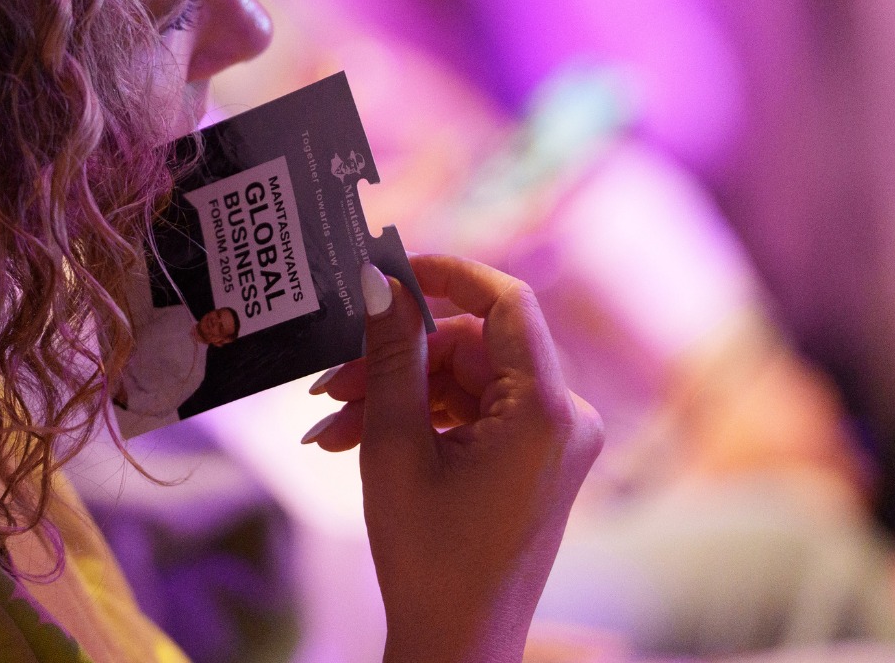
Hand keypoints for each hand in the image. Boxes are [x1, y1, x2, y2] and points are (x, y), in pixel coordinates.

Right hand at [303, 255, 604, 662]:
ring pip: (464, 379)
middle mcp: (564, 418)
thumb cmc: (429, 559)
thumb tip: (379, 283)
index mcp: (544, 411)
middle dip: (397, 357)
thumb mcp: (395, 447)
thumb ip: (392, 356)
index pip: (508, 303)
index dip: (448, 274)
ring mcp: (552, 440)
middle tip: (331, 382)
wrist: (455, 644)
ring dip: (397, 392)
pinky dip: (419, 418)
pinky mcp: (534, 458)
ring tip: (332, 424)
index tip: (390, 269)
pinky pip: (473, 411)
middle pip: (473, 346)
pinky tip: (356, 439)